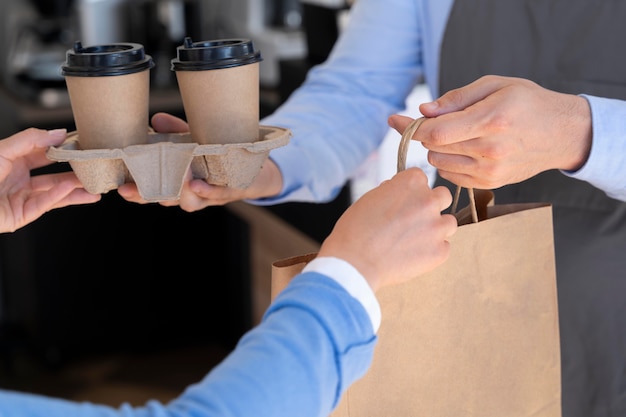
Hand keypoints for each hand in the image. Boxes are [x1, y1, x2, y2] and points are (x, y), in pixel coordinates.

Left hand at [0, 128, 100, 232]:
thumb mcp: (3, 149)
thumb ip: (32, 140)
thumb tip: (58, 132)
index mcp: (12, 160)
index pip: (44, 153)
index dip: (62, 149)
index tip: (82, 145)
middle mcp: (18, 179)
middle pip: (54, 175)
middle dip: (75, 172)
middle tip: (94, 167)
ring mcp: (21, 198)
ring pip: (54, 192)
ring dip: (75, 188)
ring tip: (94, 185)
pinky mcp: (21, 215)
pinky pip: (44, 204)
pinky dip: (60, 196)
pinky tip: (73, 190)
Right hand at [117, 112, 282, 211]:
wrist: (258, 171)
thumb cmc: (219, 158)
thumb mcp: (194, 141)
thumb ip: (175, 132)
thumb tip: (156, 119)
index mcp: (178, 184)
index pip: (151, 193)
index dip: (136, 193)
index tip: (122, 188)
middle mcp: (192, 195)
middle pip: (167, 200)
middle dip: (150, 195)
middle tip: (137, 188)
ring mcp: (211, 196)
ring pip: (191, 202)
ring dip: (181, 192)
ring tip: (174, 179)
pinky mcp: (232, 191)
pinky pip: (219, 193)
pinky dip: (209, 190)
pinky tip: (199, 184)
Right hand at [318, 167, 456, 291]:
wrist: (355, 262)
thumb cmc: (355, 230)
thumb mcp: (370, 198)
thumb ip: (391, 192)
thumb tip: (400, 194)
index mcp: (411, 182)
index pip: (421, 178)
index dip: (411, 191)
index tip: (403, 201)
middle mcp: (428, 201)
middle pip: (442, 196)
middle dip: (431, 205)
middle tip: (414, 219)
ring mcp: (436, 227)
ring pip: (448, 223)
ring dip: (435, 229)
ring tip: (414, 240)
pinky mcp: (440, 251)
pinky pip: (444, 247)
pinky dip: (432, 251)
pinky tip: (413, 255)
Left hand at [388, 75, 591, 188]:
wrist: (562, 134)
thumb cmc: (528, 103)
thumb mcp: (496, 86)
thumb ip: (457, 98)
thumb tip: (424, 111)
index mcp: (492, 120)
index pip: (437, 132)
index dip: (411, 127)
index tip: (394, 119)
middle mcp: (490, 150)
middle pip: (434, 147)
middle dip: (422, 133)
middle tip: (425, 120)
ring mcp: (490, 171)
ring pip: (439, 162)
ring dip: (436, 147)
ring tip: (455, 133)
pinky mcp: (490, 184)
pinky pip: (450, 175)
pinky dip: (448, 161)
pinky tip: (463, 148)